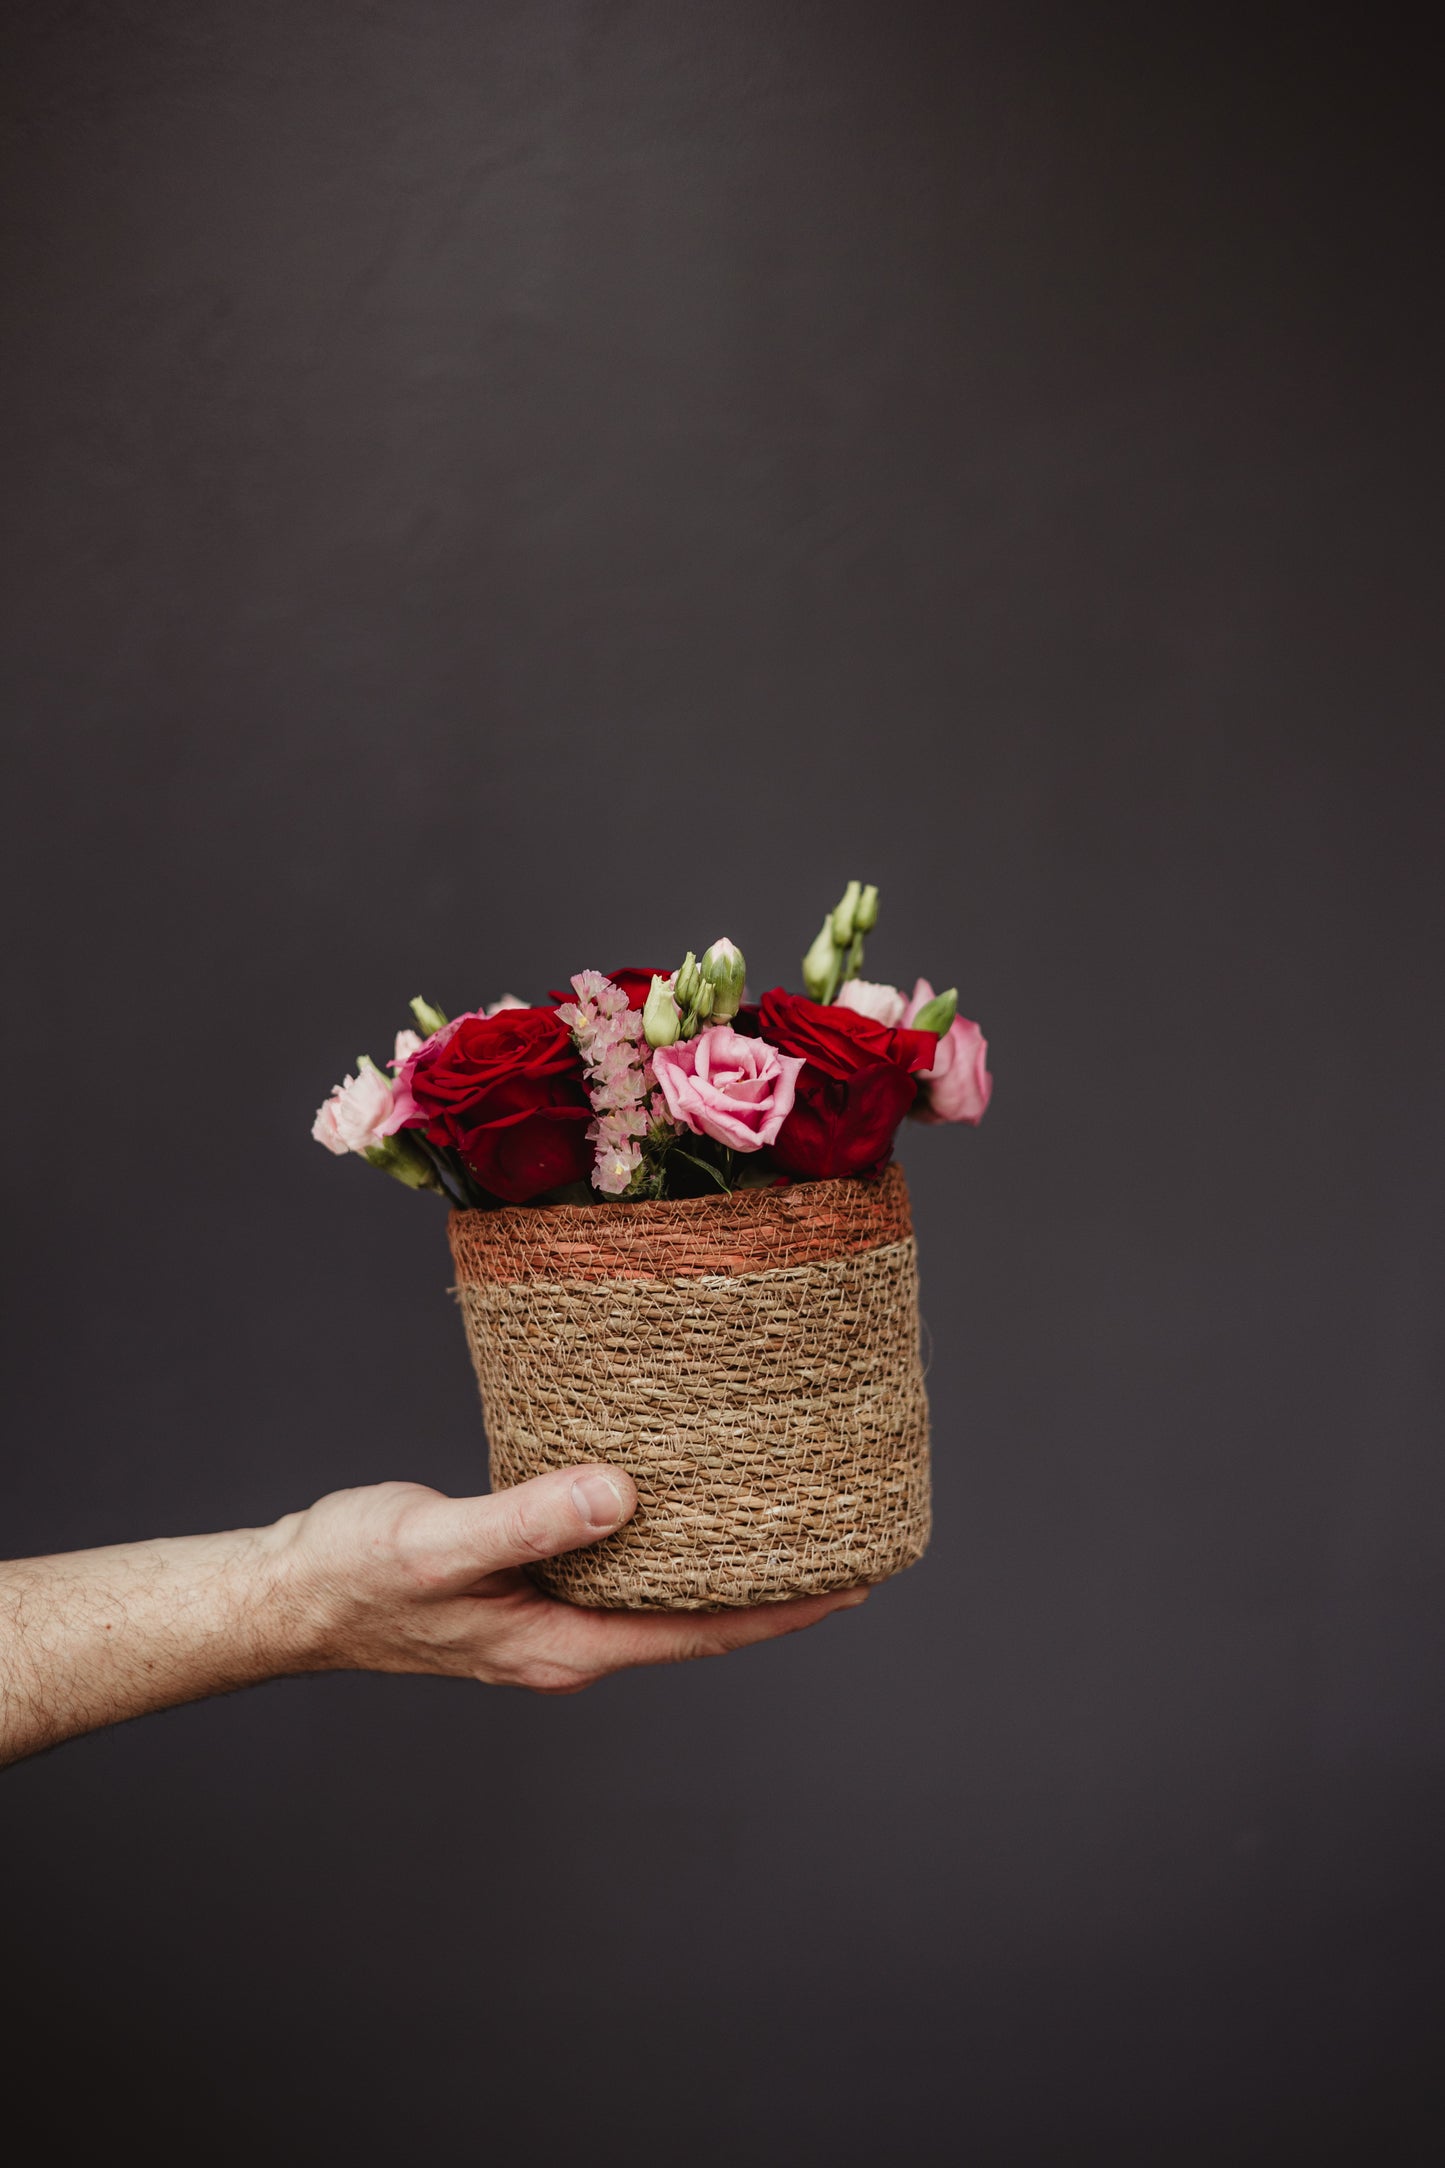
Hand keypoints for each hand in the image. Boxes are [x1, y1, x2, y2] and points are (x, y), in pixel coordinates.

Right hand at [272, 1468, 868, 1693]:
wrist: (289, 1591)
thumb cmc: (353, 1575)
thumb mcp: (439, 1543)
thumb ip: (528, 1522)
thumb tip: (620, 1496)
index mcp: (562, 1646)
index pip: (698, 1636)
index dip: (782, 1614)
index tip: (855, 1585)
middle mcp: (568, 1639)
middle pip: (695, 1621)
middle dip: (774, 1591)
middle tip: (848, 1543)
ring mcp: (550, 1614)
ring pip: (661, 1593)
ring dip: (724, 1563)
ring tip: (790, 1519)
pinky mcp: (530, 1582)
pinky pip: (620, 1565)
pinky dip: (666, 1538)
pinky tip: (682, 1499)